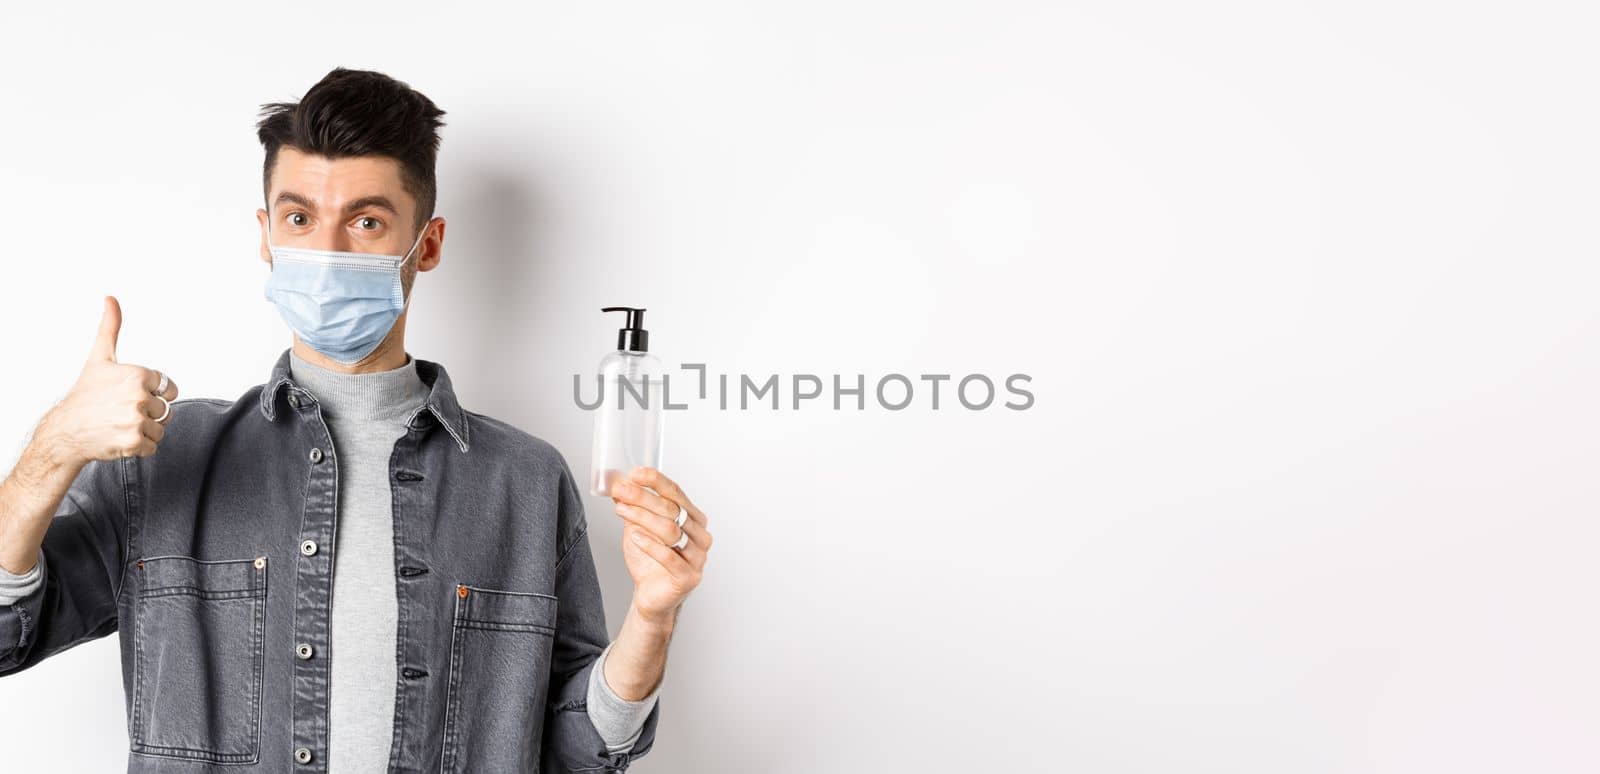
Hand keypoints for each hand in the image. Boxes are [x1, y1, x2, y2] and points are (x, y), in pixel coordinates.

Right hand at [36, 296, 179, 466]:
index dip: (151, 393)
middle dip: (148, 412)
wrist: (65, 431)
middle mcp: (139, 396)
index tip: (128, 394)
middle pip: (166, 409)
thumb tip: (110, 298)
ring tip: (120, 424)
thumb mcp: (99, 358)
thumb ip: (111, 328)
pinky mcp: (135, 442)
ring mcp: (136, 420)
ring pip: (161, 427)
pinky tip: (119, 438)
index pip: (169, 388)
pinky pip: (154, 446)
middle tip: (121, 411)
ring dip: (145, 430)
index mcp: (138, 374)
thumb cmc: (85, 394)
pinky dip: (140, 446)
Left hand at [609, 467, 711, 625]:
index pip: (676, 493)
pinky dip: (651, 545)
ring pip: (671, 531)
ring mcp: (698, 557)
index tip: (636, 472)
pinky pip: (670, 557)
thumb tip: (616, 482)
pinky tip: (635, 537)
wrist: (650, 596)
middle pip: (673, 510)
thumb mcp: (638, 527)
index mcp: (693, 518)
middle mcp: (701, 535)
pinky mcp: (689, 577)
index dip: (656, 481)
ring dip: (644, 518)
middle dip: (644, 497)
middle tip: (622, 490)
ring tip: (622, 510)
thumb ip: (632, 506)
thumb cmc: (649, 560)